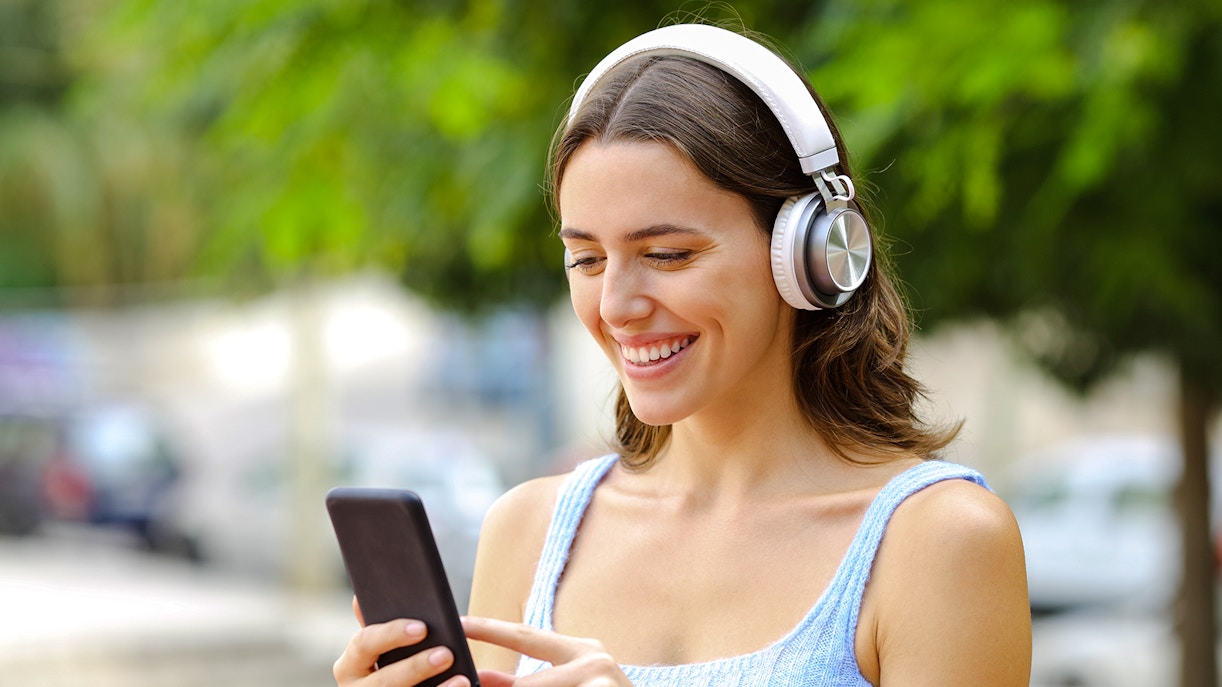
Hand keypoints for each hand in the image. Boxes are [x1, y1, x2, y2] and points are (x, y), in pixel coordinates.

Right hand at [333, 597, 469, 686]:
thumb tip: (359, 597)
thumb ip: (378, 625)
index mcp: (350, 664)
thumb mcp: (382, 647)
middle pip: (384, 680)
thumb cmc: (392, 664)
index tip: (422, 627)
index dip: (392, 634)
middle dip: (415, 667)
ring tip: (462, 679)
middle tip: (446, 653)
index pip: (364, 643)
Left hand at [461, 616, 632, 686]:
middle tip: (469, 682)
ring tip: (505, 685)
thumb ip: (527, 682)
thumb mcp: (568, 684)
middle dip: (498, 685)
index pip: (525, 636)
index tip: (457, 624)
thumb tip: (482, 679)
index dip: (488, 629)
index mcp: (583, 652)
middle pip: (527, 684)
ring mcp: (600, 683)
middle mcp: (594, 663)